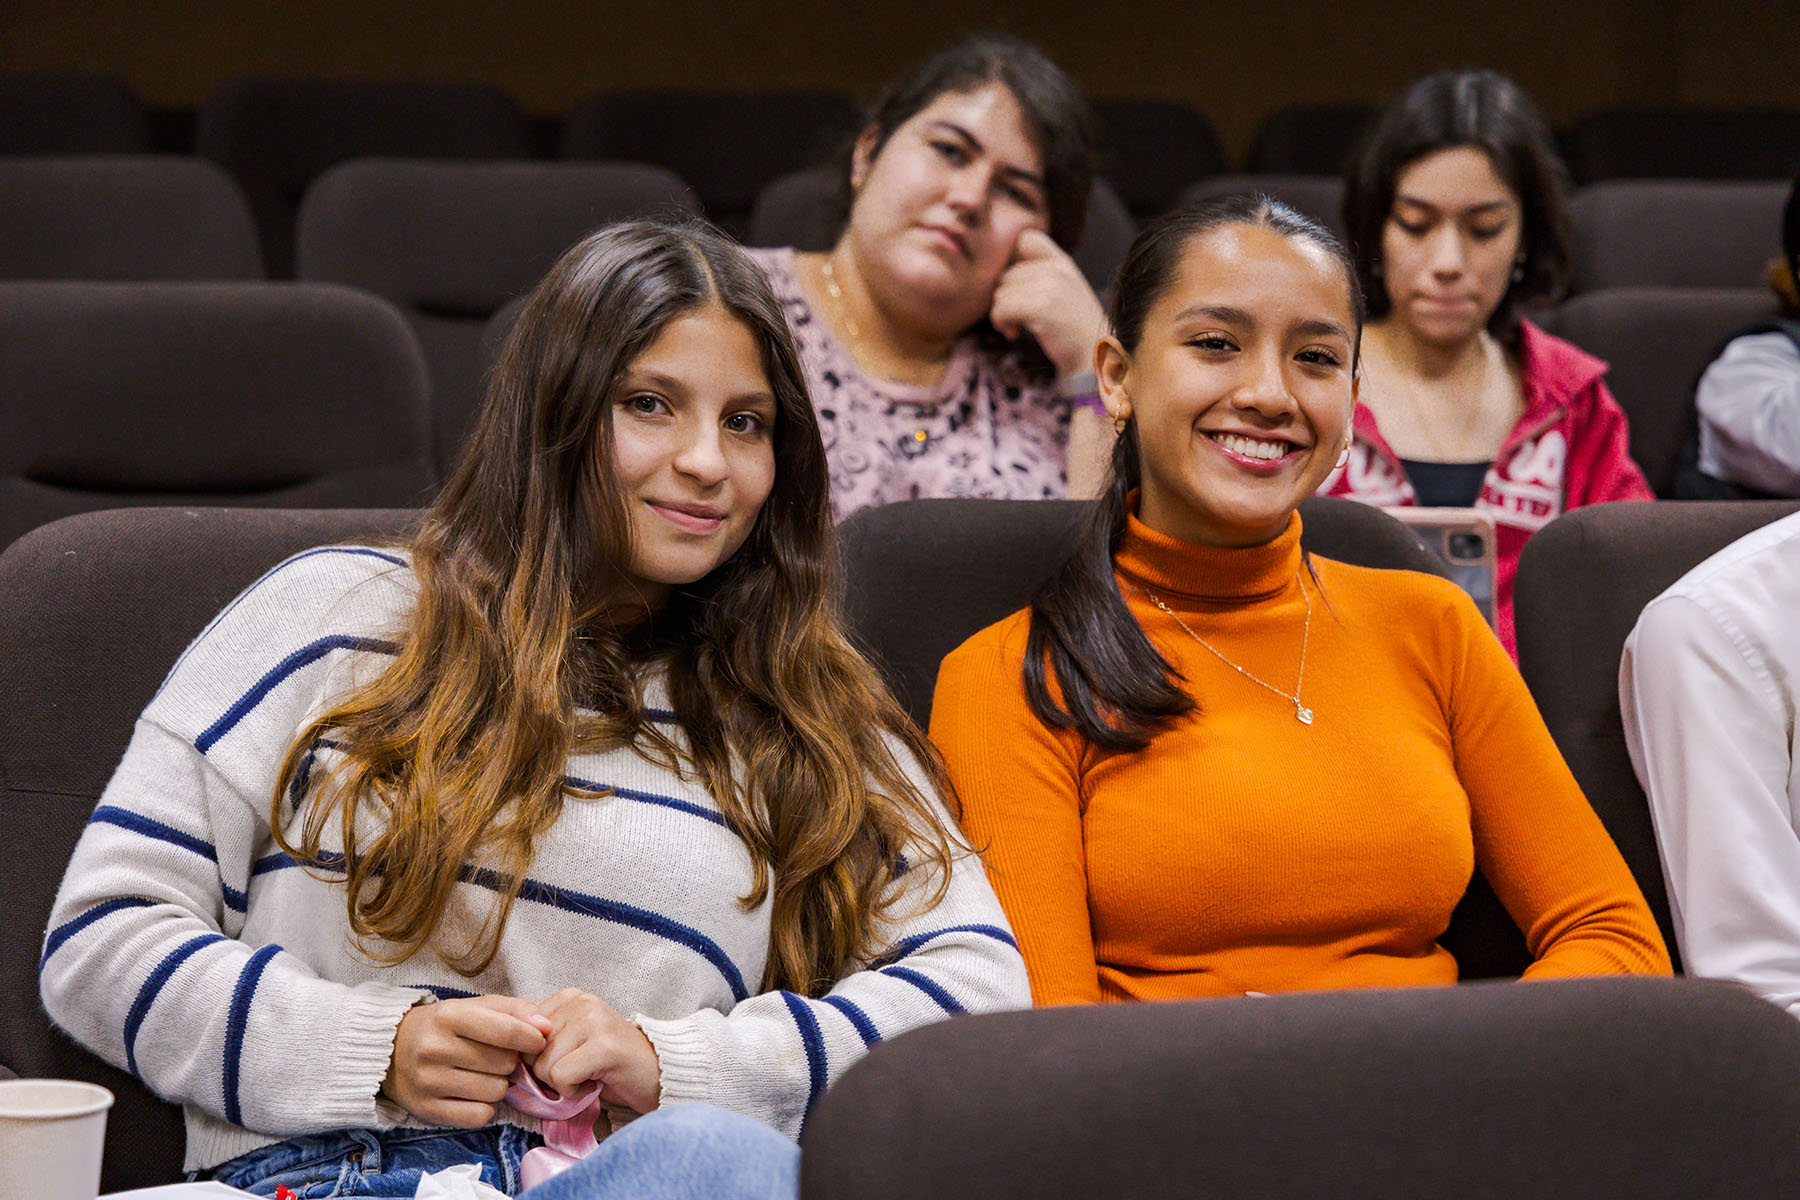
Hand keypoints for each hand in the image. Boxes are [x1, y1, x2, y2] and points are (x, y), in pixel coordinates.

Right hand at [382, 995, 551, 1127]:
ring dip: (499, 1085)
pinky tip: (475, 1093)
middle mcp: (434, 1049)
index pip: (504, 1031)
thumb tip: (545, 1028)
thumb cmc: (445, 1026)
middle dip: (510, 1061)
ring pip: (495, 1092)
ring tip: (483, 1074)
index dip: (531, 1038)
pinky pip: (479, 1116)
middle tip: (497, 1057)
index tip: (538, 1041)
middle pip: (503, 1064)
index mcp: (448, 1016)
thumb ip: (515, 1010)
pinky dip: (485, 1107)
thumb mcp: (476, 1006)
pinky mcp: (426, 1110)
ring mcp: (428, 1082)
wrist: (392, 1050)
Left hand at [529, 988, 661, 1115]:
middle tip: (579, 1071)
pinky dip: (573, 1092)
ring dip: (563, 1084)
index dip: (536, 1058)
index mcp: (569, 996)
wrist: (658, 1074)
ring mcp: (594, 1021)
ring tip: (588, 1076)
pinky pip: (561, 1077)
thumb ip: (543, 1039)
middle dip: (548, 1073)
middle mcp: (581, 1001)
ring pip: (544, 1066)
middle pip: (530, 1051)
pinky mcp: (604, 1046)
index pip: (521, 1032)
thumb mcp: (570, 1042)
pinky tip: (593, 1083)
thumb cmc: (609, 1064)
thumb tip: (507, 1053)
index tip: (566, 1060)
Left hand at [988, 229, 1107, 379]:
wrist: (1095, 359)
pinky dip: (1001, 323)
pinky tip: (1014, 334)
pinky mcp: (1040, 307)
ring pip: (1000, 293)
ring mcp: (1050, 287)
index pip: (1027, 239)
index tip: (1019, 287)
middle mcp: (1057, 269)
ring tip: (1019, 327)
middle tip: (1019, 318)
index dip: (1013, 261)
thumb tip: (1002, 276)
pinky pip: (1001, 309)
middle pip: (1006, 275)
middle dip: (1007, 298)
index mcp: (1063, 263)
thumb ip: (1043, 276)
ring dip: (1003, 314)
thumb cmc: (1075, 331)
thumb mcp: (1066, 292)